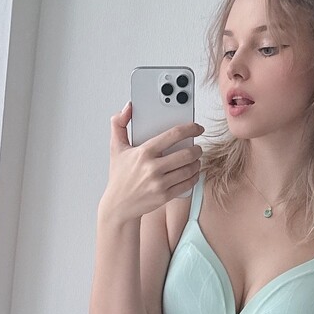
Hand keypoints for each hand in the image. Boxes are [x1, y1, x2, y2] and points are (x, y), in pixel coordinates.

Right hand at [101, 103, 203, 224]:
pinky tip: (193, 173)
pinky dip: (194, 177)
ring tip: (195, 160)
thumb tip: (128, 107)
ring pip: (189, 169)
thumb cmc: (120, 176)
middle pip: (186, 153)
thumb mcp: (116, 149)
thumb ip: (119, 125)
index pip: (173, 135)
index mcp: (144, 152)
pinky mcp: (165, 196)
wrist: (118, 205)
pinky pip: (188, 184)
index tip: (198, 128)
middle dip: (197, 149)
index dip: (190, 129)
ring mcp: (160, 183)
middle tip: (198, 147)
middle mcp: (152, 167)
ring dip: (197, 163)